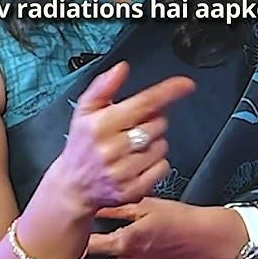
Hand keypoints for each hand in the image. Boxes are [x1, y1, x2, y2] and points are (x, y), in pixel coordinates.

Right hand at [55, 62, 194, 214]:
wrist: (72, 187)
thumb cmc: (82, 144)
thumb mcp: (85, 110)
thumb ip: (103, 86)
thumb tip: (121, 68)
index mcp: (101, 125)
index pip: (143, 103)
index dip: (168, 92)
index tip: (185, 85)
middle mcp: (112, 148)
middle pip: (158, 123)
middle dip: (152, 120)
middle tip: (134, 126)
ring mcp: (123, 171)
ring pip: (162, 145)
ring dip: (153, 142)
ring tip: (132, 146)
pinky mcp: (133, 190)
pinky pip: (162, 167)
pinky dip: (155, 163)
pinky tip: (137, 162)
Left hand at [89, 197, 246, 258]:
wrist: (209, 238)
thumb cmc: (180, 218)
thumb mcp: (147, 205)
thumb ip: (117, 208)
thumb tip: (95, 204)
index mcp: (126, 241)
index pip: (90, 244)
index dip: (82, 235)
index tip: (80, 228)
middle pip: (104, 254)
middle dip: (108, 242)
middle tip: (122, 227)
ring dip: (123, 253)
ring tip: (141, 237)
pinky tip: (150, 250)